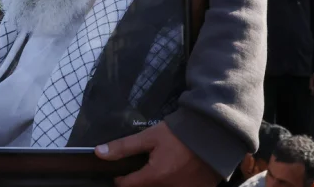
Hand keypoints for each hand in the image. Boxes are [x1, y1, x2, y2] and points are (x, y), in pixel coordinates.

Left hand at [97, 124, 219, 186]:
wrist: (214, 132)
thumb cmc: (180, 133)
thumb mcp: (149, 136)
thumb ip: (124, 147)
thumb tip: (99, 153)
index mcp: (155, 177)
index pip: (127, 185)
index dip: (121, 178)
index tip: (121, 172)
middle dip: (141, 180)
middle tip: (145, 166)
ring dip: (158, 182)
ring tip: (162, 166)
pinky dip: (175, 183)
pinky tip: (176, 171)